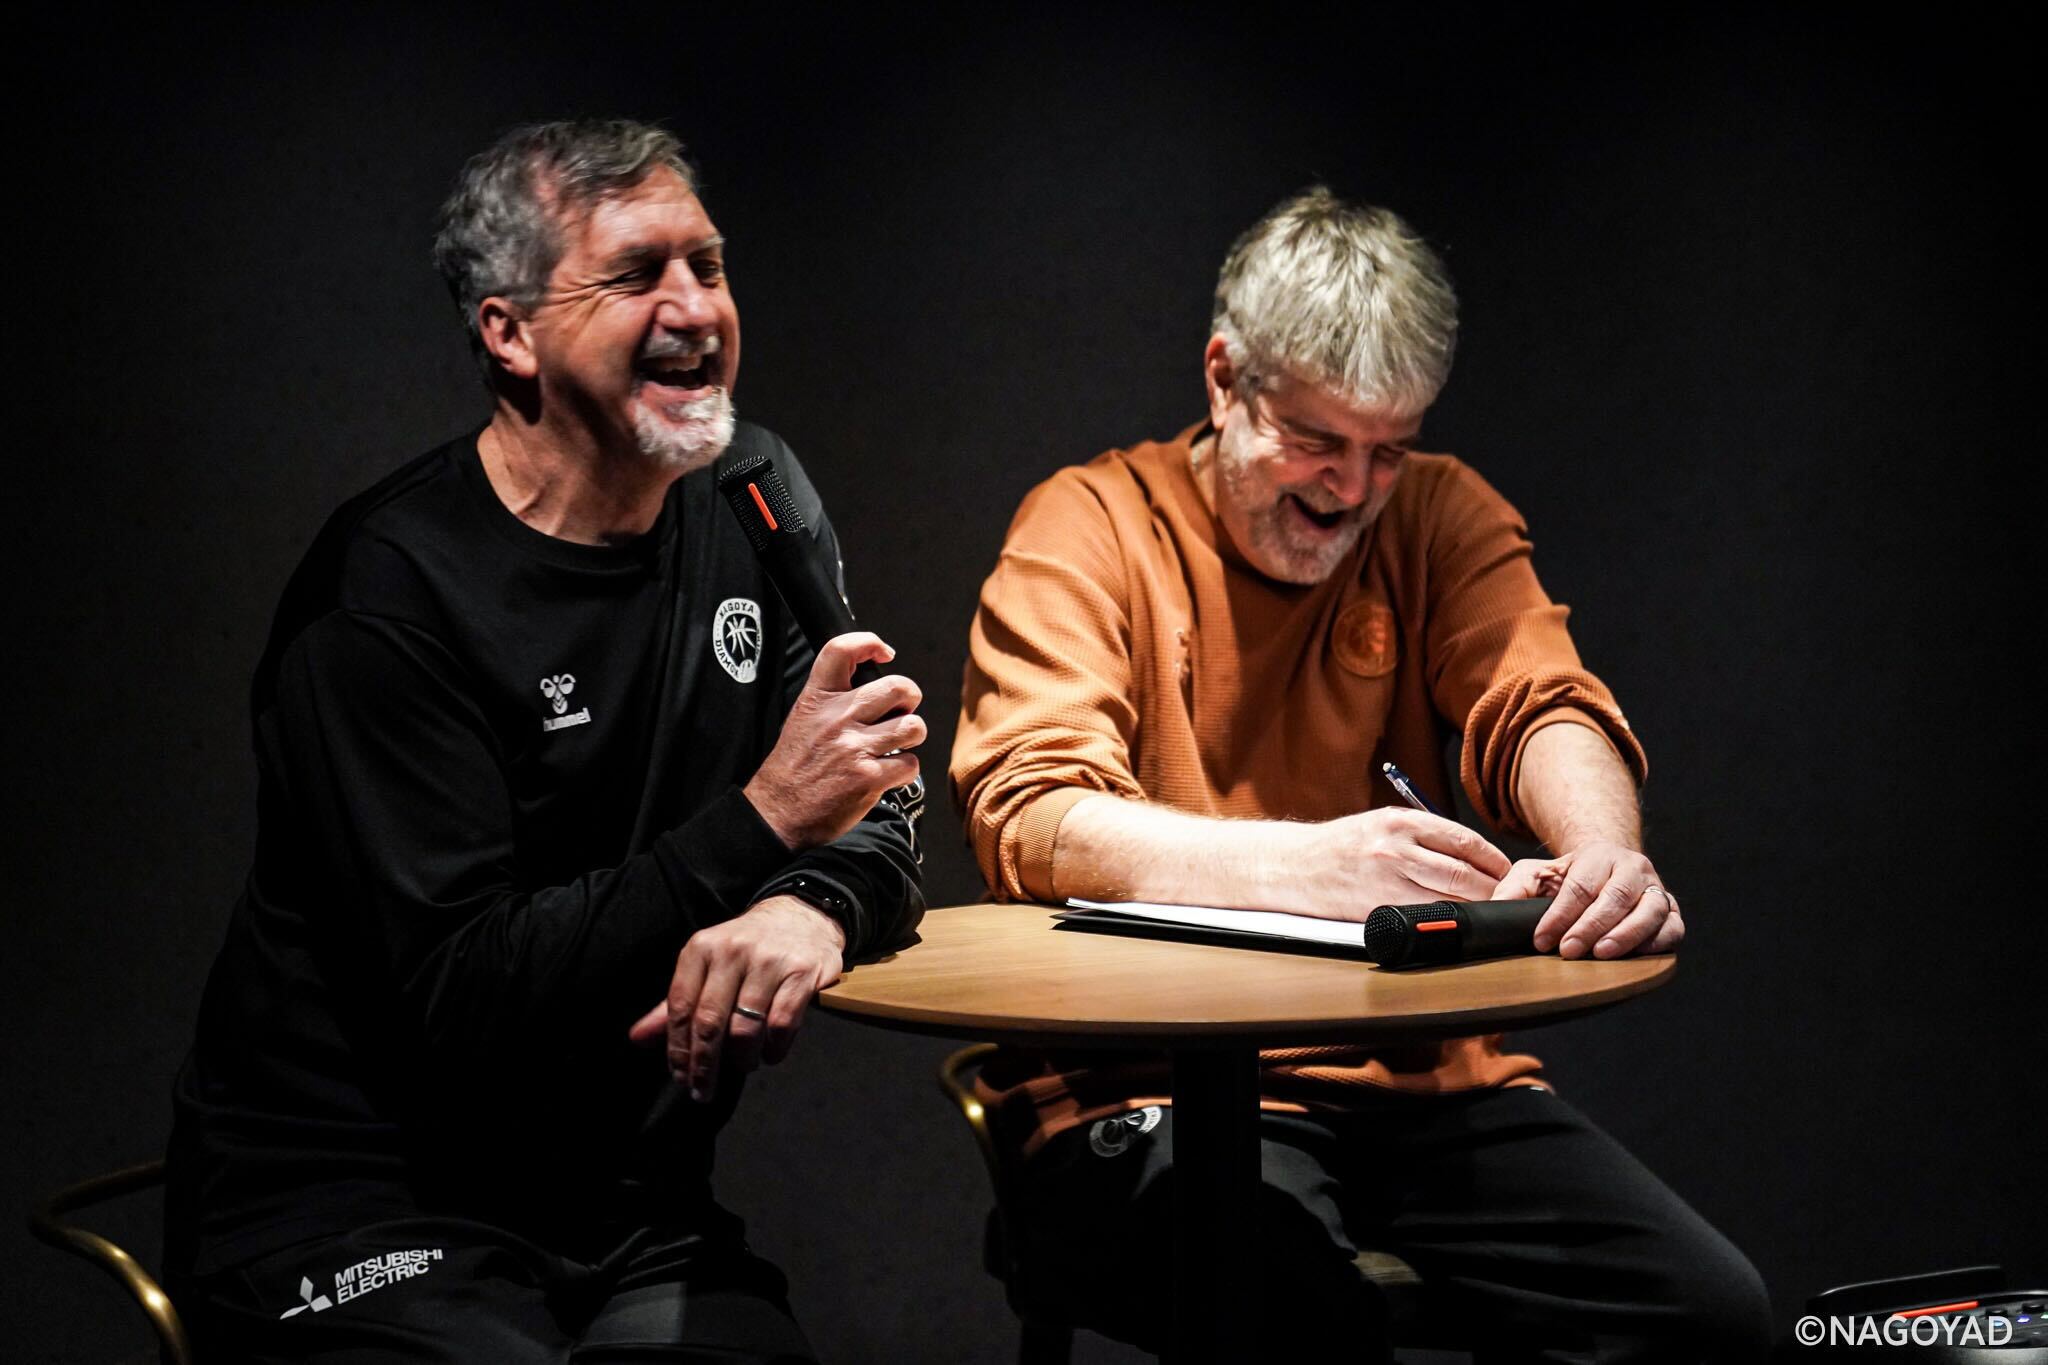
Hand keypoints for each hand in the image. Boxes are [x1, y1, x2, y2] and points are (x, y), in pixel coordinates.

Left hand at [628, 895, 846, 1100]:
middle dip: (704, 1064)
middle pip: (709, 1021)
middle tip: (703, 1090)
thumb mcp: (706, 966)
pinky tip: (770, 1053)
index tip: (680, 1077)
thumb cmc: (747, 949)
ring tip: (744, 1065)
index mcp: (702, 948)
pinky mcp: (801, 973)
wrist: (801, 916)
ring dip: (742, 1059)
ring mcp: (769, 961)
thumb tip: (637, 1038)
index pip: (680, 1007)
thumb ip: (675, 1004)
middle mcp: (732, 951)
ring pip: (746, 1028)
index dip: (678, 1049)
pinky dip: (774, 1049)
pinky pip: (781, 1024)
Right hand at [744, 632, 924, 849]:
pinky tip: (887, 773)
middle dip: (909, 699)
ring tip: (895, 745)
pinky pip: (910, 764)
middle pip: (899, 687)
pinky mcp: (868, 778)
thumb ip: (834, 698)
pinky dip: (904, 771)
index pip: (842, 650)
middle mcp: (837, 718)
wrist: (778, 812)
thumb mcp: (803, 718)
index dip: (870, 643)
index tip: (884, 653)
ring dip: (911, 736)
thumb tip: (875, 686)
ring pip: (913, 726)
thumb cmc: (794, 767)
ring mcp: (854, 748)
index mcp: (818, 699)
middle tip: (899, 713)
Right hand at [1295, 808, 1511, 919]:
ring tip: (1488, 910)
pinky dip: (1448, 919)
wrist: (1295, 866)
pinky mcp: (1378, 907)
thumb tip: (1470, 854)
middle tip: (1507, 895)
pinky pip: (1426, 916)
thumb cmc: (1342, 845)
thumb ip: (1422, 834)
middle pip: (1463, 872)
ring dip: (1475, 907)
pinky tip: (1457, 920)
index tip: (1507, 870)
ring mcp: (1387, 879)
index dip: (1494, 859)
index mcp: (1400, 821)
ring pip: (1449, 897)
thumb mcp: (1381, 823)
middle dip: (1492, 888)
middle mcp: (1396, 847)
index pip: (1465, 840)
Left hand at [1495, 841, 1683, 958]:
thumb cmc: (1569, 876)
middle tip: (1569, 951)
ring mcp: (1655, 888)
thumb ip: (1514, 889)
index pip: (1579, 886)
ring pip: (1649, 910)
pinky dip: (1659, 941)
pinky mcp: (1670, 910)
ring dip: (1626, 934)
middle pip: (1615, 897)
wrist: (1607, 867)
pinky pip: (1673, 926)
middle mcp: (1632, 867)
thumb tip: (1493, 908)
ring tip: (1602, 954)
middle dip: (1591, 926)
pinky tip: (1638, 954)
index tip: (1542, 939)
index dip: (1560, 914)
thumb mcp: (1536, 874)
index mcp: (1598, 855)